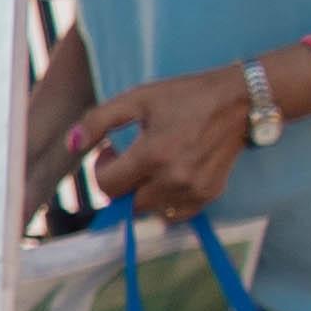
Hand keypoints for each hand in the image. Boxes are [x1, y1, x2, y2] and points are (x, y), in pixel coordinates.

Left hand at [61, 70, 249, 218]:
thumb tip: (71, 145)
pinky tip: (169, 176)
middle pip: (126, 201)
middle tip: (131, 156)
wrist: (239, 100)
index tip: (112, 150)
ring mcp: (193, 191)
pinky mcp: (209, 195)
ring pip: (148, 210)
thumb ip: (99, 120)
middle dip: (121, 182)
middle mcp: (173, 179)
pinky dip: (164, 201)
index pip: (107, 185)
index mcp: (153, 154)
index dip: (102, 168)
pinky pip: (173, 214)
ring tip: (152, 164)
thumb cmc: (186, 96)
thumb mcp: (138, 98)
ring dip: (141, 192)